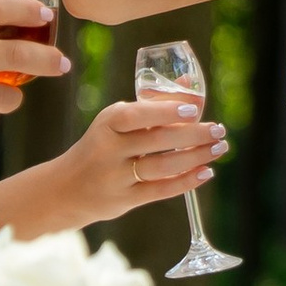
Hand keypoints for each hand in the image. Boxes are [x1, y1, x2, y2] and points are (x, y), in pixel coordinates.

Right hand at [0, 92, 230, 234]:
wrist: (66, 189)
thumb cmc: (102, 147)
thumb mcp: (116, 122)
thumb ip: (152, 105)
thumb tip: (188, 85)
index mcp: (107, 123)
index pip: (138, 114)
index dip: (167, 111)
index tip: (195, 109)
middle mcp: (109, 149)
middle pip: (157, 141)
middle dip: (193, 135)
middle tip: (219, 130)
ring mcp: (116, 177)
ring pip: (162, 166)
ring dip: (196, 157)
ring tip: (219, 148)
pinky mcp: (124, 200)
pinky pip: (161, 190)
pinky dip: (186, 181)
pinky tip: (206, 172)